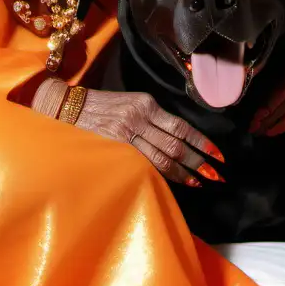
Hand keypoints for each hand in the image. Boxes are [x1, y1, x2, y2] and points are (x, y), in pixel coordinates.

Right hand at [32, 80, 224, 185]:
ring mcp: (126, 134)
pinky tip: (173, 182)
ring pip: (162, 157)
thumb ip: (152, 119)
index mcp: (146, 104)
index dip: (201, 142)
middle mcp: (139, 117)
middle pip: (176, 144)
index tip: (217, 154)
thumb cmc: (100, 107)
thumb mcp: (130, 103)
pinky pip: (143, 163)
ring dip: (184, 172)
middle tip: (215, 175)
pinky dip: (160, 174)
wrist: (67, 108)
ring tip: (200, 182)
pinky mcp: (114, 147)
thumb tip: (177, 139)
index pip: (181, 126)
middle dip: (198, 161)